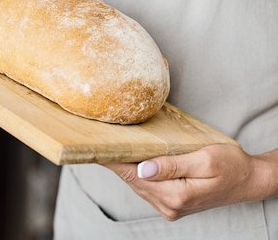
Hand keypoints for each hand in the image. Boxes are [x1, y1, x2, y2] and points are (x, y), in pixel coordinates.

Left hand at [105, 144, 277, 220]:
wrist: (248, 180)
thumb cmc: (230, 165)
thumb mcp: (204, 160)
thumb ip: (173, 165)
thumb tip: (143, 168)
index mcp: (176, 195)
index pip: (134, 175)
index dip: (113, 160)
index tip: (96, 146)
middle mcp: (169, 205)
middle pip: (132, 180)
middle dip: (115, 160)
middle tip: (98, 139)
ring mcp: (170, 206)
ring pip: (138, 183)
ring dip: (125, 165)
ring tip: (110, 145)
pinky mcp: (173, 202)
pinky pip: (148, 185)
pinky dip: (137, 171)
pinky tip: (131, 157)